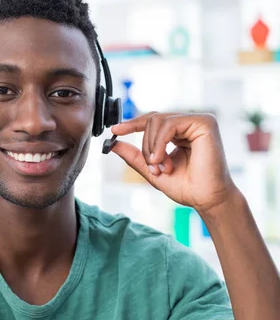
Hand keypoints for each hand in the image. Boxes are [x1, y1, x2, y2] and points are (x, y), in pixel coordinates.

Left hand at [111, 112, 236, 214]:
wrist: (206, 199)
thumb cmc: (187, 187)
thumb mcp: (153, 170)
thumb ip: (135, 156)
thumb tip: (113, 144)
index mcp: (180, 132)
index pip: (153, 120)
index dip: (133, 124)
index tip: (115, 130)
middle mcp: (189, 123)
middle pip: (152, 119)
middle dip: (146, 145)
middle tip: (154, 167)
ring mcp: (198, 120)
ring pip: (157, 120)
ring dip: (152, 147)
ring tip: (161, 167)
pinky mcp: (204, 122)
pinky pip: (169, 124)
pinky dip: (160, 142)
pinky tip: (163, 160)